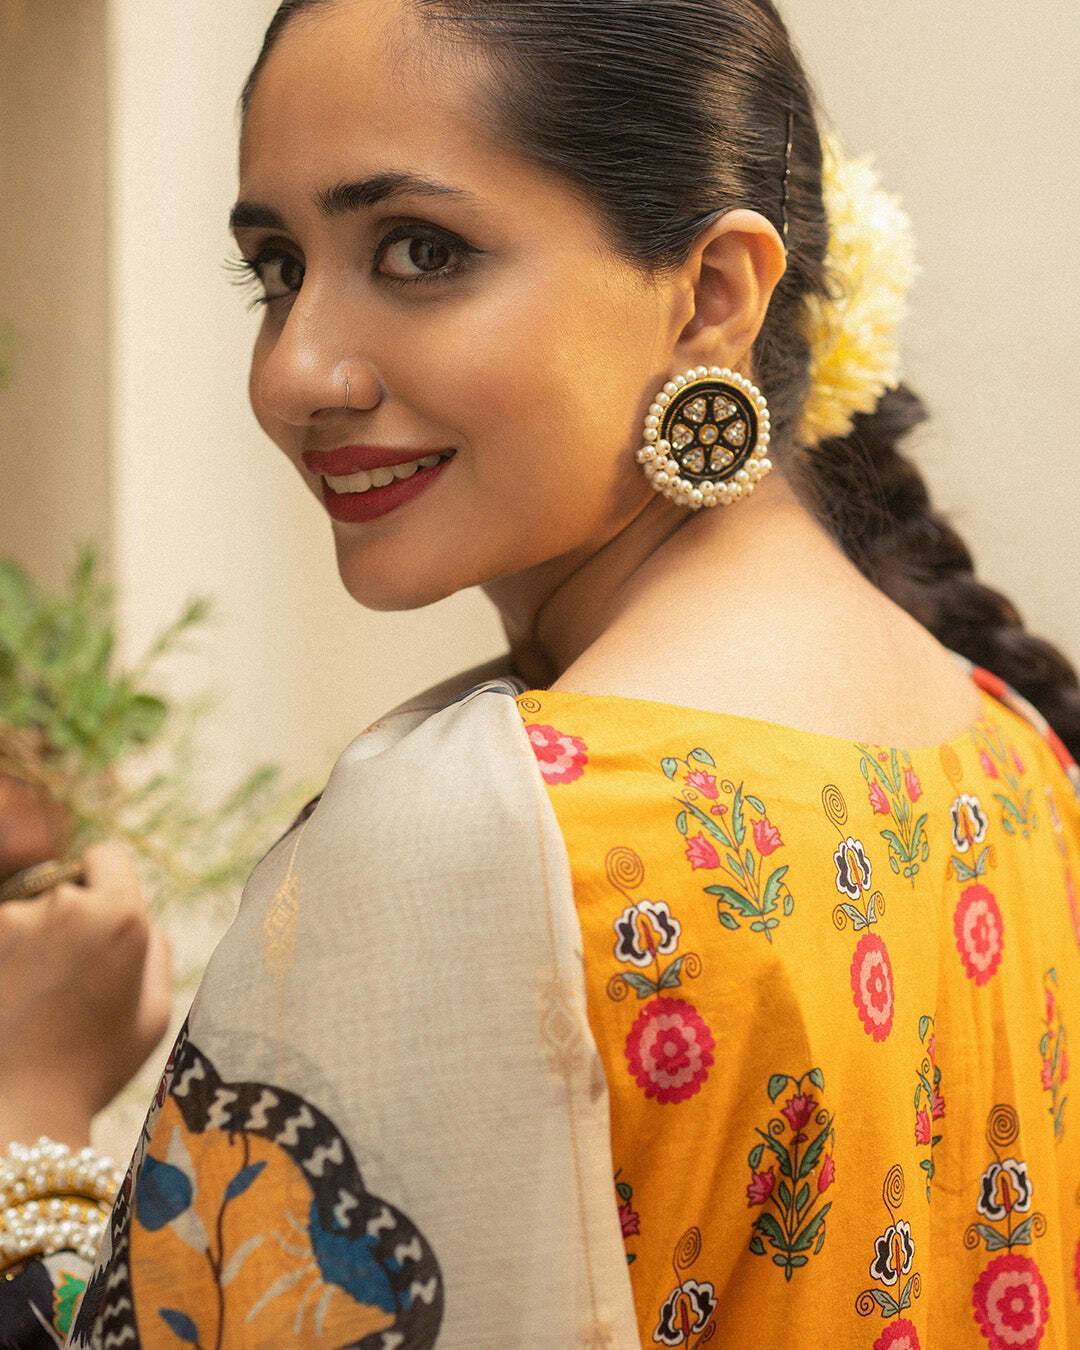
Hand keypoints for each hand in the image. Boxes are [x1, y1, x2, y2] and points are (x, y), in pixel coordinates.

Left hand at [0, 840, 172, 1147]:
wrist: (19, 1111)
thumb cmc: (95, 1069)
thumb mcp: (154, 1013)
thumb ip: (155, 952)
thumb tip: (144, 923)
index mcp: (120, 915)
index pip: (107, 857)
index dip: (105, 884)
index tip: (97, 921)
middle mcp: (65, 906)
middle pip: (62, 888)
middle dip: (65, 920)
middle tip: (64, 978)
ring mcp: (12, 923)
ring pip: (22, 916)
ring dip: (26, 944)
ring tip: (31, 1001)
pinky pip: (0, 940)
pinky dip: (5, 964)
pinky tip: (11, 1004)